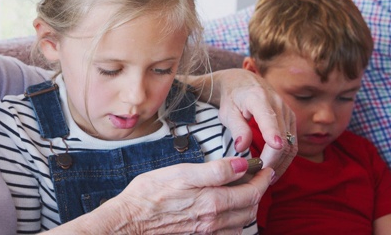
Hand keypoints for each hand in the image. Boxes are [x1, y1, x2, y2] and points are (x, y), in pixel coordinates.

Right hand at [53, 157, 272, 233]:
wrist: (129, 222)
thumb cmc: (148, 195)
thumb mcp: (180, 173)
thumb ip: (214, 170)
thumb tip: (241, 165)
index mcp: (212, 202)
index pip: (251, 192)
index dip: (262, 179)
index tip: (264, 169)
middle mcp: (214, 222)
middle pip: (251, 209)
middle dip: (258, 192)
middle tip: (258, 178)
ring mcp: (207, 233)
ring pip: (242, 224)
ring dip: (249, 208)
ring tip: (245, 193)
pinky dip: (236, 224)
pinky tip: (228, 213)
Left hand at [197, 68, 296, 178]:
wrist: (242, 82)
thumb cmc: (232, 98)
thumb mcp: (227, 111)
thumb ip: (236, 127)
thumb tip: (242, 147)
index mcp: (258, 98)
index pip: (268, 117)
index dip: (272, 132)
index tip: (275, 146)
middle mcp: (277, 104)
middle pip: (282, 137)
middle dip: (272, 160)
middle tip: (259, 176)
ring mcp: (287, 112)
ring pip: (291, 143)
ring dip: (281, 163)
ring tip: (267, 178)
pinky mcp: (291, 120)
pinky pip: (293, 143)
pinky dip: (285, 158)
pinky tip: (274, 169)